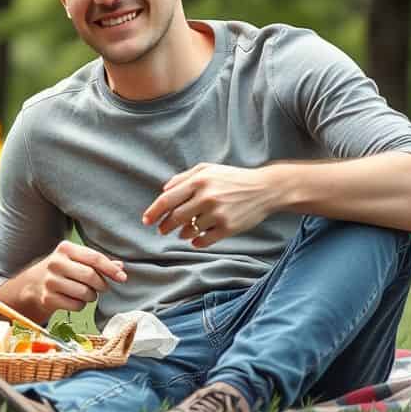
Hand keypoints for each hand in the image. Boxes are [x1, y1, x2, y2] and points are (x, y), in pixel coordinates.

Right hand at [18, 240, 125, 314]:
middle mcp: (56, 262)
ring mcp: (50, 281)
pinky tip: (74, 299)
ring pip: (84, 293)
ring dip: (91, 296)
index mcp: (65, 248)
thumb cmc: (61, 270)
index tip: (122, 278)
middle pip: (90, 276)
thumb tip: (121, 267)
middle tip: (102, 287)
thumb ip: (98, 262)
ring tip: (86, 293)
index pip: (94, 258)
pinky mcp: (48, 298)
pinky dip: (80, 305)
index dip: (111, 269)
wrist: (32, 285)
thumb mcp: (76, 260)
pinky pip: (76, 305)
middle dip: (102, 284)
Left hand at [142, 163, 276, 247]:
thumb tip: (163, 191)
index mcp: (198, 181)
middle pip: (175, 218)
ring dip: (182, 233)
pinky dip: (196, 242)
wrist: (264, 189)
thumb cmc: (232, 178)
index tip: (146, 221)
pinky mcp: (229, 228)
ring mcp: (218, 214)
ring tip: (184, 231)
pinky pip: (204, 240)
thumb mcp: (208, 170)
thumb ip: (183, 178)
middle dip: (165, 226)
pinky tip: (196, 239)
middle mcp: (206, 197)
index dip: (153, 212)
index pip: (167, 200)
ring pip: (189, 231)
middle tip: (162, 230)